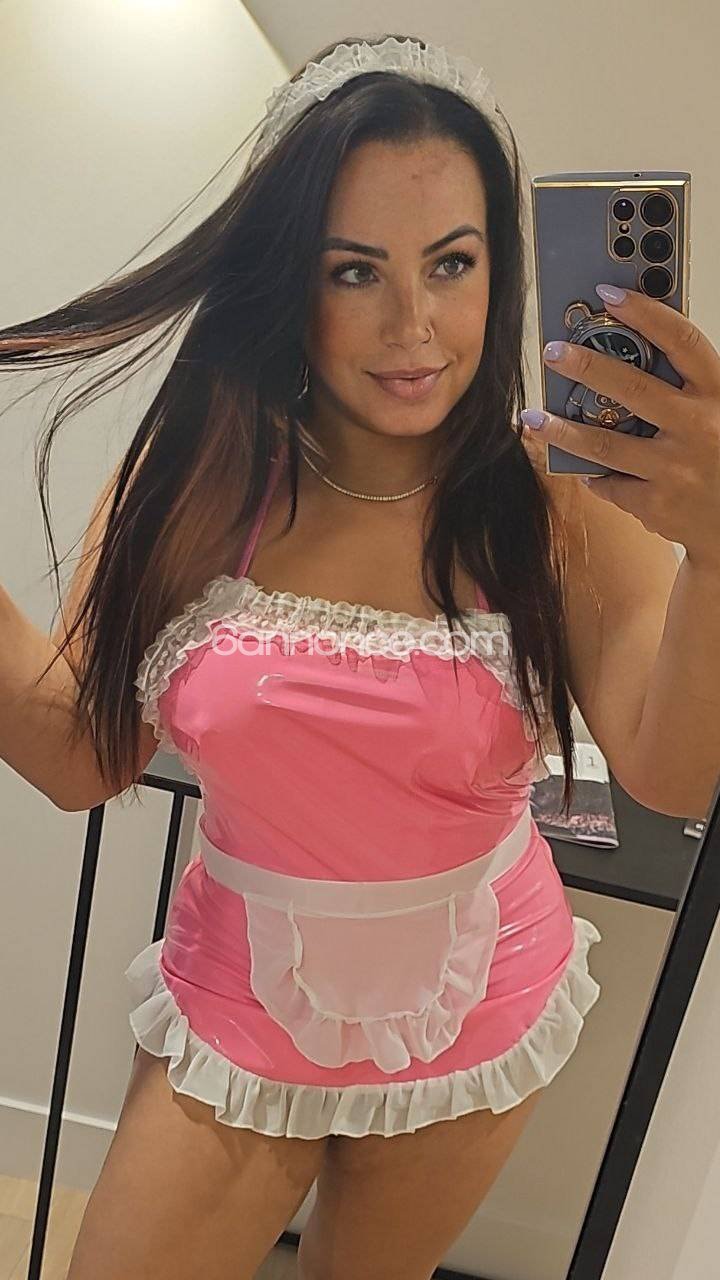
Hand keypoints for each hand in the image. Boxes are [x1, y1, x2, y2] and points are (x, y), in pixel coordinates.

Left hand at [520, 285, 719, 570]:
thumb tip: (634, 350)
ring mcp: (675, 470)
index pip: (682, 341)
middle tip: (553, 352)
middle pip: (633, 388)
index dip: (646, 313)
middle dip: (586, 366)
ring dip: (562, 431)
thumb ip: (689, 387)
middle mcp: (699, 429)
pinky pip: (611, 484)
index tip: (610, 293)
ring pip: (605, 445)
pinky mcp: (657, 505)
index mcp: (719, 395)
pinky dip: (595, 475)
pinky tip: (583, 469)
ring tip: (533, 417)